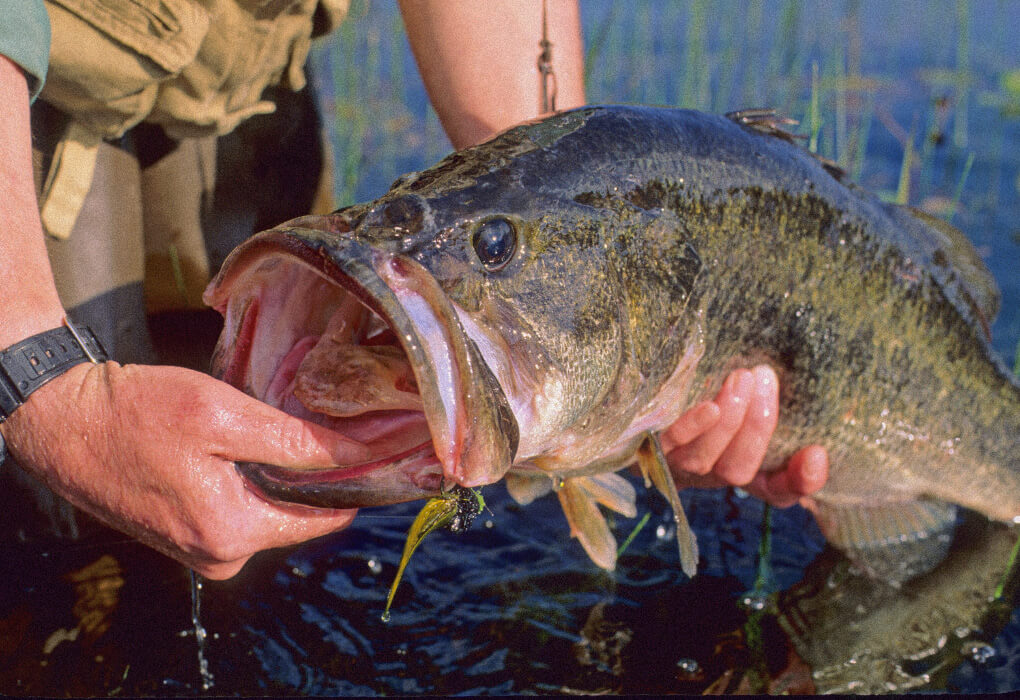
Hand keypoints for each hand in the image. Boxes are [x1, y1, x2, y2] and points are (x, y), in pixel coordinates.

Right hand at [0, 362, 370, 578]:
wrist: (64, 421)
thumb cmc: (138, 412)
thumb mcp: (225, 417)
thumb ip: (296, 442)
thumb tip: (360, 454)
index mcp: (233, 534)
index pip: (325, 520)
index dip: (354, 482)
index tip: (377, 447)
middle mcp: (221, 555)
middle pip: (298, 516)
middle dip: (315, 475)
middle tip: (327, 423)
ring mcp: (199, 550)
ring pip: (269, 510)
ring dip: (282, 475)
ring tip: (284, 426)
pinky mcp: (184, 535)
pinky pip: (239, 509)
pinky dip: (252, 479)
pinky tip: (249, 444)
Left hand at [661, 365, 828, 506]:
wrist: (634, 404)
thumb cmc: (701, 397)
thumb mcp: (736, 400)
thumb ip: (763, 397)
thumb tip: (786, 379)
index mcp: (739, 467)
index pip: (777, 490)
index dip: (800, 481)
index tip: (816, 454)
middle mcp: (709, 475)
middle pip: (739, 471)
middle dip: (758, 427)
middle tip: (766, 379)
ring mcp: (675, 465)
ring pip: (706, 459)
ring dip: (730, 421)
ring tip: (741, 379)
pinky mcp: (645, 449)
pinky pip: (670, 444)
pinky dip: (692, 427)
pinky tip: (709, 406)